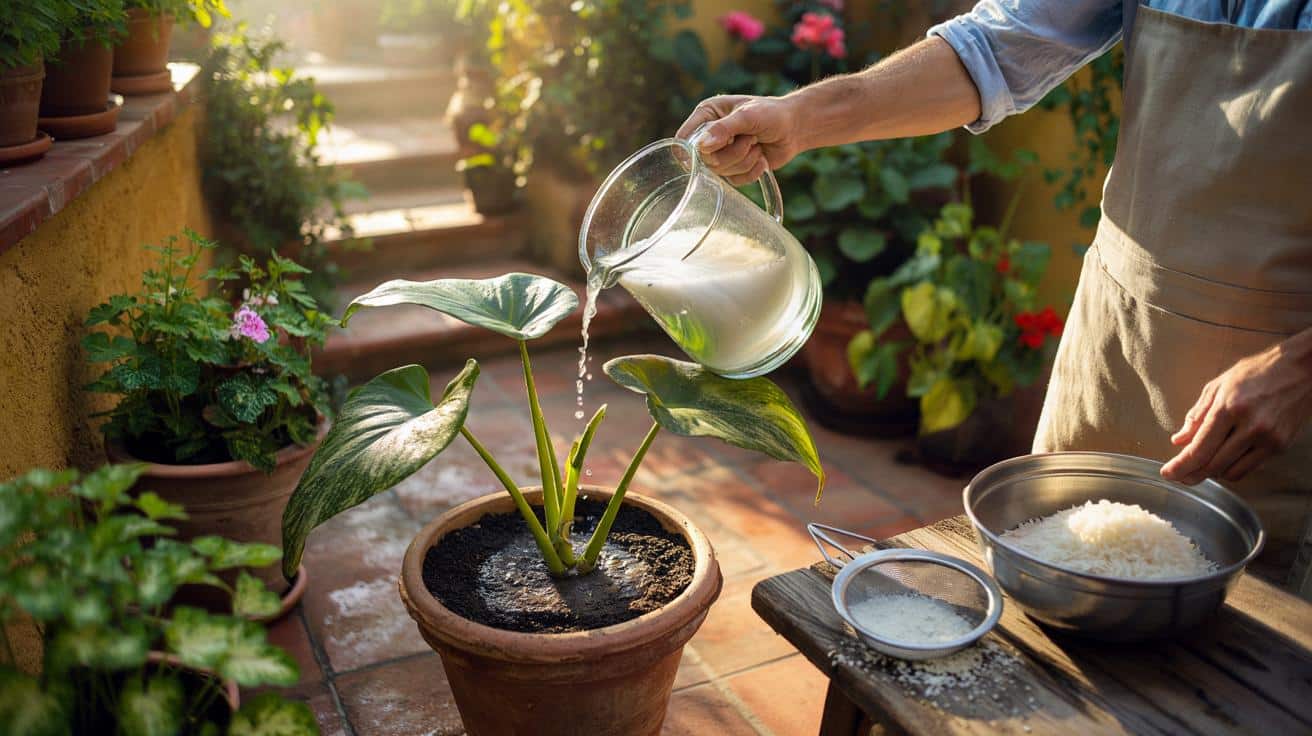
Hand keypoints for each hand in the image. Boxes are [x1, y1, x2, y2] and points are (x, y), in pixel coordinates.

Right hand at [676, 95, 801, 184]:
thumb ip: (724, 129)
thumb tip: (702, 146)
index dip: (692, 149)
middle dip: (732, 152)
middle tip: (751, 139)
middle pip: (705, 160)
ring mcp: (721, 154)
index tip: (708, 151)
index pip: (685, 138)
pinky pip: (735, 181)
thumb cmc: (771, 114)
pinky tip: (761, 157)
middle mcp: (710, 135)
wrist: (795, 128)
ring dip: (745, 160)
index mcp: (707, 115)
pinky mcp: (734, 170)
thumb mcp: (748, 116)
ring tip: (757, 145)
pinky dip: (752, 171)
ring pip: (721, 171)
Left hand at [1161, 331, 1311, 484]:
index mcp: (1229, 407)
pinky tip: (1224, 459)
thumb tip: (1179, 440)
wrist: (1300, 369)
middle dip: (1191, 474)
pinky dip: (1232, 468)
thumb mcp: (1218, 386)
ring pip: (1230, 471)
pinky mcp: (1280, 446)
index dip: (1180, 466)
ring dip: (1211, 473)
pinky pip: (1249, 468)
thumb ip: (1196, 415)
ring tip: (1201, 465)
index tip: (1168, 473)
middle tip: (1179, 475)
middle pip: (1213, 465)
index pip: (1199, 448)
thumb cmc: (1257, 372)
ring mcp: (1267, 438)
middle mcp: (1250, 426)